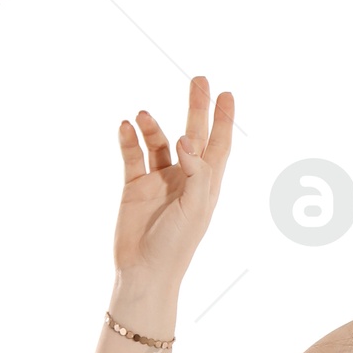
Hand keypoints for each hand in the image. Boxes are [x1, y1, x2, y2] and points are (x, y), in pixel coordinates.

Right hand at [111, 74, 234, 290]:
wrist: (144, 271)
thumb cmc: (176, 245)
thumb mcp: (195, 208)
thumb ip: (197, 171)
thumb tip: (187, 138)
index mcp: (206, 185)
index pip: (218, 146)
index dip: (224, 120)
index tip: (226, 94)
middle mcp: (184, 179)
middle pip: (194, 135)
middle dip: (196, 108)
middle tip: (199, 80)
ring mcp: (159, 182)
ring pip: (159, 142)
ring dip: (153, 127)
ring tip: (143, 115)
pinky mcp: (134, 187)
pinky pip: (133, 155)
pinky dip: (129, 139)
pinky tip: (126, 126)